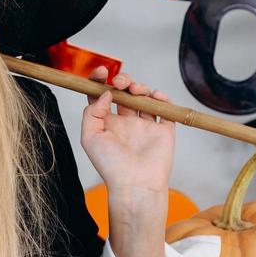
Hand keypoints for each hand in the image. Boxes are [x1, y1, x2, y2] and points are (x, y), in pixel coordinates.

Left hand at [79, 65, 174, 196]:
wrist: (136, 184)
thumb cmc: (111, 165)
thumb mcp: (90, 137)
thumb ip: (92, 112)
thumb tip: (105, 93)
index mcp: (106, 124)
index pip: (101, 96)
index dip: (101, 81)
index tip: (102, 72)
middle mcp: (125, 123)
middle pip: (124, 92)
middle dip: (123, 80)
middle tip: (121, 82)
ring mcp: (145, 125)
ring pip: (144, 97)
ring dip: (140, 87)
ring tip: (136, 90)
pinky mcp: (163, 130)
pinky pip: (165, 108)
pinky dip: (162, 98)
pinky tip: (155, 97)